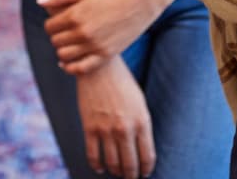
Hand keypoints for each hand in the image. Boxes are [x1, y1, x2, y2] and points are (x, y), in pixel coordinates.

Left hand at [39, 0, 170, 73]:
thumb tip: (39, 1)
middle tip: (66, 30)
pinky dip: (70, 67)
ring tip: (69, 42)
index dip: (52, 23)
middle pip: (55, 41)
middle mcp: (83, 32)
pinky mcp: (105, 55)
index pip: (50, 27)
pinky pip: (80, 68)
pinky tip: (67, 62)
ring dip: (62, 50)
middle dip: (58, 35)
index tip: (59, 20)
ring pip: (64, 56)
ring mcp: (94, 45)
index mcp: (76, 15)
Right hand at [76, 56, 154, 178]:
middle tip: (132, 177)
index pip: (147, 155)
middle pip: (129, 164)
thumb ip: (140, 124)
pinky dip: (97, 166)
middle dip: (132, 175)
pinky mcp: (90, 129)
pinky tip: (101, 168)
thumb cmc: (123, 84)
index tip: (145, 173)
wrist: (101, 68)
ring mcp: (106, 130)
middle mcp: (125, 128)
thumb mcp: (139, 102)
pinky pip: (93, 156)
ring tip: (118, 173)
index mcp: (142, 120)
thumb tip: (141, 147)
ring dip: (116, 172)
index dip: (146, 168)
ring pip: (112, 164)